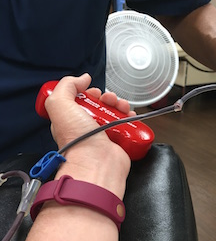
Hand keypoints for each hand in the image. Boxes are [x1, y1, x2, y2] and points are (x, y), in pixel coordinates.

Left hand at [45, 73, 133, 198]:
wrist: (96, 163)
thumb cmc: (77, 140)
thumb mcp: (60, 104)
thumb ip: (67, 86)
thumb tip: (82, 78)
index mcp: (71, 119)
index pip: (81, 101)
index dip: (89, 92)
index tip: (93, 92)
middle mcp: (87, 128)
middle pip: (101, 105)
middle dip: (108, 97)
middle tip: (109, 99)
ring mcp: (104, 135)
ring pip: (115, 113)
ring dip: (121, 105)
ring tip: (122, 107)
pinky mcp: (119, 141)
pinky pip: (127, 125)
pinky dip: (131, 118)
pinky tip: (130, 115)